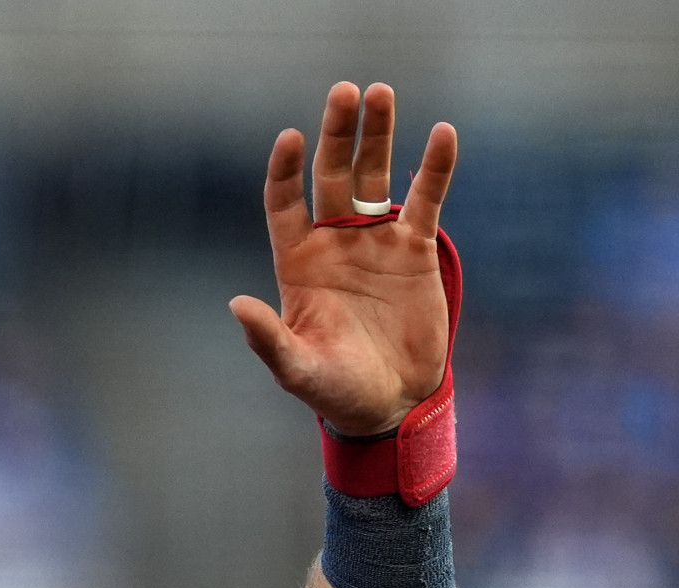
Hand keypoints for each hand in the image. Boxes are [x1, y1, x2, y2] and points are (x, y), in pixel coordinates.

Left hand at [229, 83, 456, 437]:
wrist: (390, 404)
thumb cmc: (335, 391)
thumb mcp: (297, 369)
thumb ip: (268, 339)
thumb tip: (237, 305)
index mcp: (297, 265)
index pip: (285, 204)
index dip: (287, 171)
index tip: (292, 137)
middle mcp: (333, 243)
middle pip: (330, 176)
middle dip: (336, 135)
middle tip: (345, 92)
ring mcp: (374, 242)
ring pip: (374, 176)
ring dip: (377, 136)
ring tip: (380, 93)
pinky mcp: (414, 251)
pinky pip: (425, 200)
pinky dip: (433, 169)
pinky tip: (441, 133)